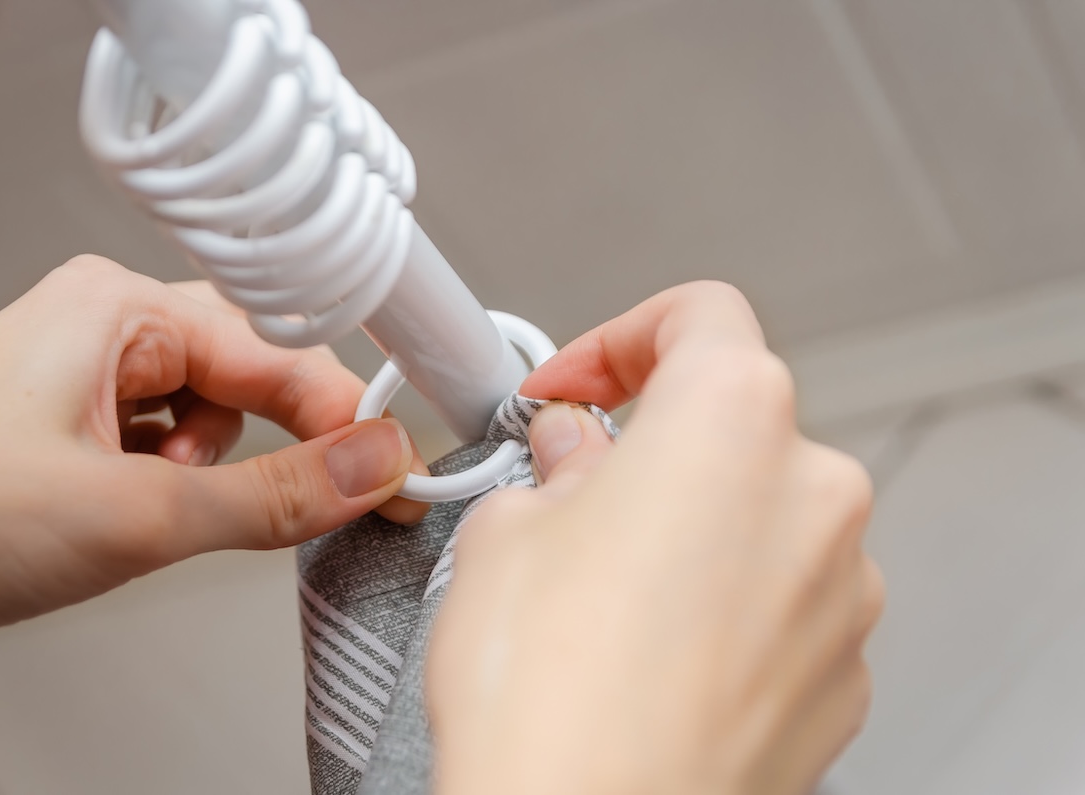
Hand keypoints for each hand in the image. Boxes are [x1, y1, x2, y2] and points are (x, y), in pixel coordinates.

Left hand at [0, 256, 426, 696]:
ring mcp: (78, 382)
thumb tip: (368, 468)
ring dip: (211, 474)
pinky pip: (163, 450)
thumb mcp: (135, 513)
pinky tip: (132, 518)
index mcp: (115, 308)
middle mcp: (99, 331)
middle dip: (271, 445)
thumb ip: (273, 494)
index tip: (390, 473)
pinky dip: (172, 489)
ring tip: (160, 512)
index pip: (277, 353)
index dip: (344, 419)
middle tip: (313, 500)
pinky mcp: (65, 436)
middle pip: (244, 377)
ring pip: (208, 418)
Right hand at [427, 282, 882, 794]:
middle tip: (570, 492)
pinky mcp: (843, 674)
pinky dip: (725, 605)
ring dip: (690, 529)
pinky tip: (650, 655)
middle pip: (733, 423)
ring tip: (602, 593)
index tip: (572, 391)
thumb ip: (552, 467)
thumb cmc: (548, 696)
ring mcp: (842, 591)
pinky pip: (782, 602)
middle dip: (649, 446)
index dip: (619, 340)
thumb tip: (575, 456)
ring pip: (759, 517)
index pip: (700, 316)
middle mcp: (812, 494)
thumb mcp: (506, 533)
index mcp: (734, 421)